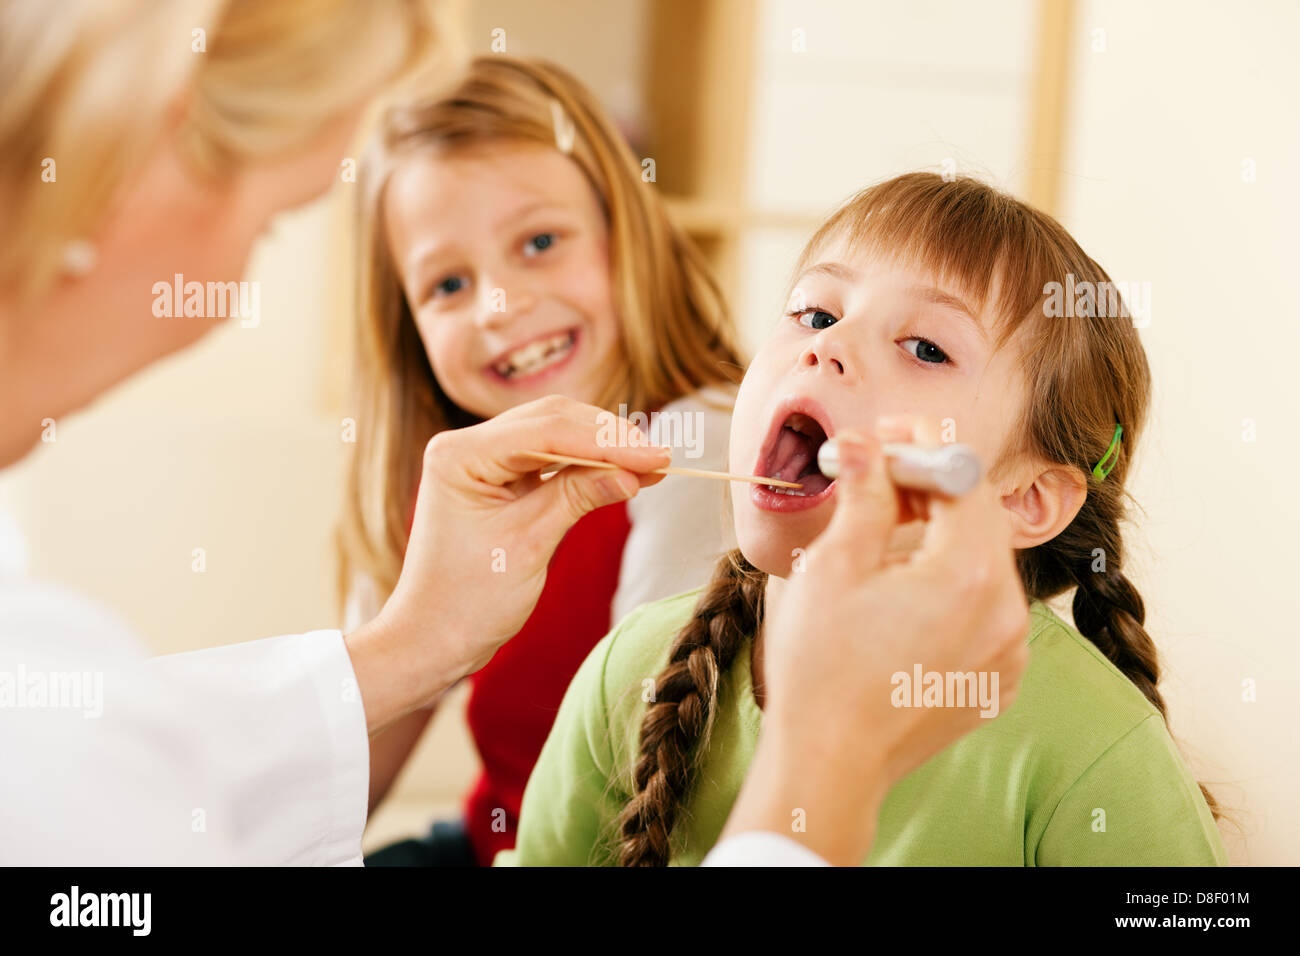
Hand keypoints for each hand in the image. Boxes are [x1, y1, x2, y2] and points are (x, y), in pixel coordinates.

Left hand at [346, 396, 669, 733]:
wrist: (432, 639)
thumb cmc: (467, 601)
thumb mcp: (528, 544)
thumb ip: (577, 497)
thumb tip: (634, 472)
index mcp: (460, 454)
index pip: (546, 430)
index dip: (607, 441)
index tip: (657, 456)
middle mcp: (467, 446)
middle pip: (552, 421)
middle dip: (609, 438)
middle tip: (662, 458)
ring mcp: (482, 460)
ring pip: (556, 435)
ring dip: (604, 449)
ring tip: (653, 466)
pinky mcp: (499, 478)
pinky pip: (551, 459)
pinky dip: (588, 466)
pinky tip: (625, 474)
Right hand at [723, 417, 1029, 864]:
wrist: (829, 763)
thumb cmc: (821, 669)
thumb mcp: (833, 566)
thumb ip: (864, 494)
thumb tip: (867, 443)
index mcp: (968, 577)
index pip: (962, 480)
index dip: (923, 449)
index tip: (886, 437)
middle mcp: (1006, 613)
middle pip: (979, 519)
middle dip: (931, 488)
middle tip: (879, 473)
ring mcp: (1008, 651)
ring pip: (983, 563)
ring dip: (939, 535)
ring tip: (882, 534)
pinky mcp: (997, 679)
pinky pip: (985, 610)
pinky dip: (950, 586)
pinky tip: (901, 590)